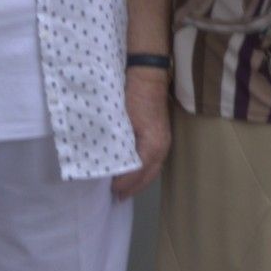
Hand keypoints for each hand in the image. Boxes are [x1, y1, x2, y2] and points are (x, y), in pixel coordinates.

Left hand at [115, 66, 171, 202]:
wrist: (147, 73)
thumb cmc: (132, 95)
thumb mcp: (120, 120)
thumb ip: (116, 142)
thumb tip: (106, 161)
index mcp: (153, 145)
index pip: (138, 172)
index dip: (125, 183)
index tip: (111, 191)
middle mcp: (162, 147)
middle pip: (149, 175)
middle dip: (134, 188)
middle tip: (117, 197)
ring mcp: (164, 141)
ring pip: (153, 169)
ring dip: (140, 181)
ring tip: (125, 190)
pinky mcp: (161, 135)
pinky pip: (154, 160)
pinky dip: (144, 170)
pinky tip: (134, 172)